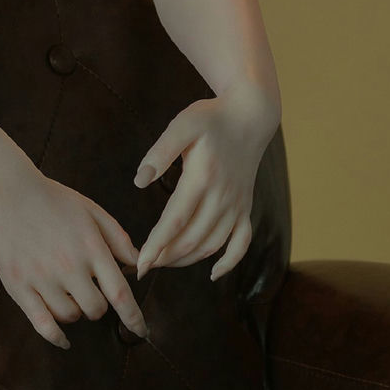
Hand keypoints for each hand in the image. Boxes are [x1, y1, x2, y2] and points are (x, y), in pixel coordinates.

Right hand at [0, 169, 147, 349]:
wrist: (8, 192)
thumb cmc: (54, 200)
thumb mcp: (92, 211)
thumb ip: (119, 239)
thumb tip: (139, 266)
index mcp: (90, 247)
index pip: (120, 294)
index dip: (134, 317)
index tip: (141, 330)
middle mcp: (68, 266)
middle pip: (96, 309)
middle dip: (98, 305)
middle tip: (89, 291)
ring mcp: (41, 278)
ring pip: (70, 316)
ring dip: (75, 310)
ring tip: (67, 292)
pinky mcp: (18, 286)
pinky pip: (42, 323)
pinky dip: (56, 337)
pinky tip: (64, 340)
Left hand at [134, 90, 276, 280]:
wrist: (250, 116)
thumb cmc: (210, 119)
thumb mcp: (182, 125)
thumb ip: (160, 152)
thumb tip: (140, 181)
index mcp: (202, 179)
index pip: (174, 223)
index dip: (156, 246)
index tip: (140, 264)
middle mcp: (222, 197)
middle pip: (191, 239)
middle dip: (165, 257)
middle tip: (144, 266)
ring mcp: (237, 205)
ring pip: (212, 245)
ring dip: (187, 260)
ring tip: (163, 264)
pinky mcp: (246, 207)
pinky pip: (241, 242)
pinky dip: (229, 262)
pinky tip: (213, 273)